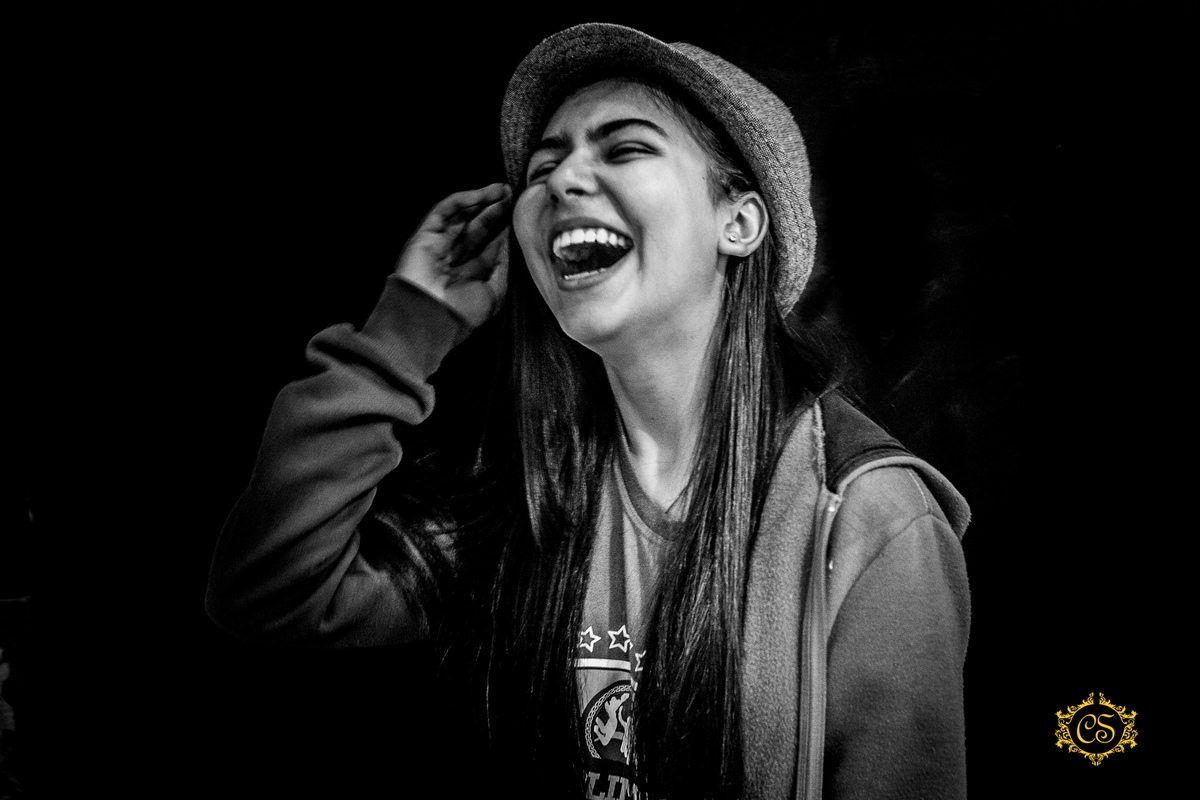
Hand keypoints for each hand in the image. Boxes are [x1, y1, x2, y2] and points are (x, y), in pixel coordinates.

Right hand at [394, 183, 511, 328]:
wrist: (431, 318)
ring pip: (461, 217)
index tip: (518, 215)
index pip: (489, 247)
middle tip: (511, 196)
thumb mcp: (495, 294)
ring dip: (481, 201)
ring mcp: (438, 246)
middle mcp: (454, 259)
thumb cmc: (463, 313)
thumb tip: (509, 245)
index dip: (503, 229)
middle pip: (477, 228)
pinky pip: (444, 212)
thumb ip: (503, 268)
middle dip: (494, 211)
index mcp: (469, 276)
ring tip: (502, 190)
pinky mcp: (424, 235)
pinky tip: (481, 194)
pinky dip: (462, 201)